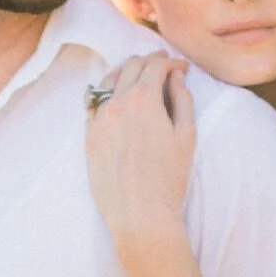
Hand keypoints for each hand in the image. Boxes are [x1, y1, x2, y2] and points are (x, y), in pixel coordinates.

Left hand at [86, 52, 195, 247]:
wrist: (140, 214)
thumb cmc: (169, 178)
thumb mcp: (187, 135)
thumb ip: (183, 99)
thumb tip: (176, 78)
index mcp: (144, 99)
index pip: (155, 65)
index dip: (171, 63)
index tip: (180, 68)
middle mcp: (117, 102)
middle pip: (131, 67)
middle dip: (150, 62)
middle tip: (162, 67)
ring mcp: (99, 119)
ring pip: (109, 80)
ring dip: (126, 72)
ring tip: (138, 76)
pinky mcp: (89, 136)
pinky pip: (93, 103)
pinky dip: (106, 92)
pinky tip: (115, 97)